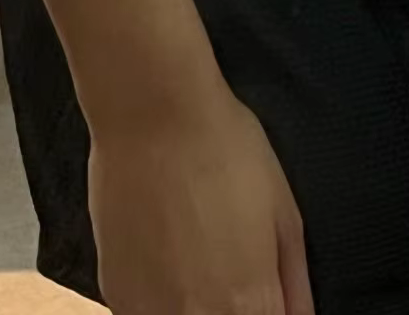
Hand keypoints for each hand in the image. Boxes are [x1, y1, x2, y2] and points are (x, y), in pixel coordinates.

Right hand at [90, 82, 313, 314]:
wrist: (152, 112)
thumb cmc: (227, 151)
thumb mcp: (285, 213)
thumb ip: (295, 284)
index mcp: (251, 306)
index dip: (267, 308)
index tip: (261, 291)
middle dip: (233, 306)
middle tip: (228, 266)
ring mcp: (151, 313)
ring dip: (195, 306)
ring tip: (194, 260)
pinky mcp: (114, 294)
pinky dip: (159, 301)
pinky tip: (163, 258)